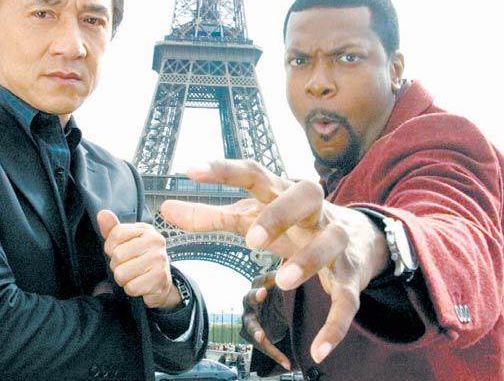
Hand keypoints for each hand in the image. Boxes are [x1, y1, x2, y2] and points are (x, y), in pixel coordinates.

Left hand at [97, 209, 180, 308]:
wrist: (161, 282)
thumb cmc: (140, 260)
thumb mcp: (126, 242)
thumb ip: (112, 229)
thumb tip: (102, 214)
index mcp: (146, 229)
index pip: (116, 234)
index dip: (111, 248)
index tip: (120, 252)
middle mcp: (155, 240)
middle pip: (117, 255)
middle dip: (117, 266)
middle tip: (128, 267)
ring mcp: (159, 259)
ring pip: (121, 273)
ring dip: (123, 280)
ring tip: (134, 276)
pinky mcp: (160, 278)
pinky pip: (131, 287)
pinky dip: (132, 289)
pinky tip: (140, 284)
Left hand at [161, 159, 388, 362]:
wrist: (357, 234)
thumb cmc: (291, 222)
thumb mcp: (251, 216)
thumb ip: (209, 215)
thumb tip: (166, 208)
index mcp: (281, 192)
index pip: (254, 173)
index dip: (224, 171)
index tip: (191, 171)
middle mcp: (312, 210)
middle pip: (305, 195)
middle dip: (280, 215)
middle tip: (251, 240)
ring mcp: (335, 239)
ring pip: (330, 241)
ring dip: (309, 259)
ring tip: (283, 280)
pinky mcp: (350, 274)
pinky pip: (348, 299)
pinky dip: (336, 325)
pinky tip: (318, 351)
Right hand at [241, 271, 290, 370]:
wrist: (275, 311)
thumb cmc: (282, 291)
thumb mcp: (286, 282)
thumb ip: (294, 273)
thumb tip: (308, 263)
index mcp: (262, 283)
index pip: (261, 280)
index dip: (263, 283)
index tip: (265, 289)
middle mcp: (253, 299)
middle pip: (250, 298)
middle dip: (254, 297)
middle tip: (261, 295)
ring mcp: (252, 316)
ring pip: (251, 324)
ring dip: (256, 331)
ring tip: (261, 337)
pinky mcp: (256, 333)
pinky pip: (264, 344)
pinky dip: (275, 353)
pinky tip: (287, 363)